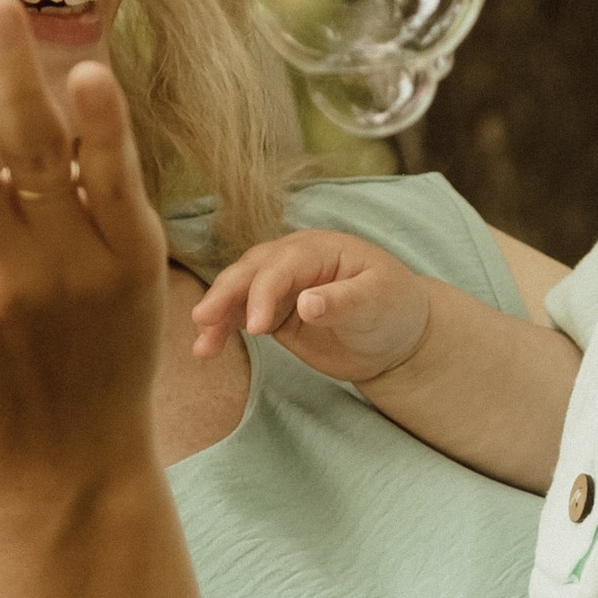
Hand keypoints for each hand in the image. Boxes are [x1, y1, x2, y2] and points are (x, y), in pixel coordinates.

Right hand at [191, 231, 433, 388]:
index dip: (264, 293)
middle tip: (203, 321)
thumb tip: (306, 303)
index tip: (255, 328)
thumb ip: (343, 301)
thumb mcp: (378, 302)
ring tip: (201, 347)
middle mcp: (293, 260)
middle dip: (225, 294)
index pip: (281, 266)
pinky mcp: (273, 312)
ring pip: (238, 292)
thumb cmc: (393, 308)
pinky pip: (240, 316)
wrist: (397, 336)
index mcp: (319, 248)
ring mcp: (280, 286)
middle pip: (250, 271)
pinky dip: (222, 329)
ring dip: (216, 315)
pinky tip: (206, 348)